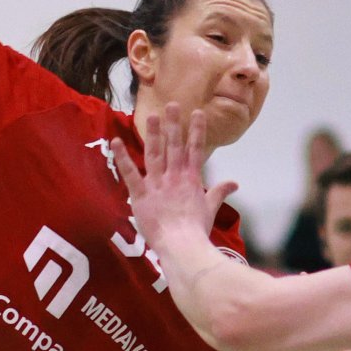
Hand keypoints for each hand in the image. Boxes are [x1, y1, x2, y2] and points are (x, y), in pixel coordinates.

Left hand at [115, 103, 236, 255]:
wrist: (182, 246)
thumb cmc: (196, 230)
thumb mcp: (211, 209)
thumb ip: (220, 192)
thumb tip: (234, 183)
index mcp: (191, 180)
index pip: (196, 151)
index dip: (197, 131)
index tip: (197, 113)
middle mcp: (175, 178)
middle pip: (174, 146)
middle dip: (173, 125)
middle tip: (172, 104)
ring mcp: (157, 185)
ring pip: (154, 154)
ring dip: (153, 134)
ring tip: (151, 116)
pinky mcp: (141, 196)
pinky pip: (130, 174)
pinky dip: (122, 158)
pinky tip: (116, 142)